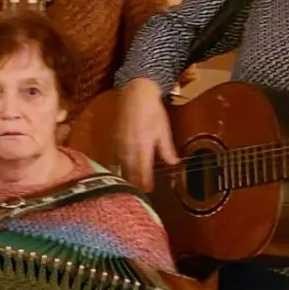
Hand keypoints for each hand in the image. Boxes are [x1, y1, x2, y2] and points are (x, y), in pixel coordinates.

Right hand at [117, 78, 176, 192]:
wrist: (136, 94)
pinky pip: (116, 157)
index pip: (143, 168)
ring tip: (129, 187)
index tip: (147, 191)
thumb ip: (167, 149)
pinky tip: (120, 172)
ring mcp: (120, 142)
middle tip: (137, 195)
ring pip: (121, 164)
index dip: (145, 181)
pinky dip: (118, 166)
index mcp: (143, 144)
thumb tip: (173, 163)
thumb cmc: (152, 111)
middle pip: (130, 169)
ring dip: (125, 176)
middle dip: (134, 182)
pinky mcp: (115, 139)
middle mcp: (129, 145)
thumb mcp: (164, 130)